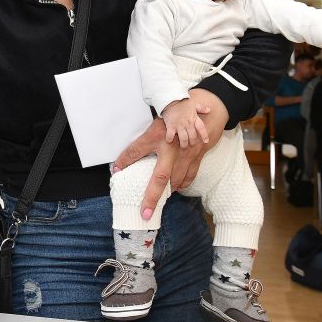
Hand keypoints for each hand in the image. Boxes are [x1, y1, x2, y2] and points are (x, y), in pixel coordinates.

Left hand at [114, 90, 225, 219]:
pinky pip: (189, 176)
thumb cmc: (176, 115)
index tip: (115, 171)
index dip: (124, 160)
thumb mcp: (156, 123)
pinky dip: (182, 185)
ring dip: (167, 194)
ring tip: (157, 204)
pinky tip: (175, 189)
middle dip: (152, 197)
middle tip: (145, 213)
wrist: (206, 108)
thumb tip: (123, 160)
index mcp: (158, 135)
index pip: (136, 150)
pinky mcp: (197, 157)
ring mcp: (187, 154)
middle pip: (160, 177)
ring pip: (176, 181)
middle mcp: (172, 147)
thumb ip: (143, 141)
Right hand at [160, 99, 207, 149]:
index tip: (206, 141)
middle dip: (192, 143)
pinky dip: (170, 139)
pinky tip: (169, 141)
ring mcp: (179, 125)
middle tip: (191, 145)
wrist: (170, 99)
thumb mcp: (194, 104)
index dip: (204, 135)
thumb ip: (202, 108)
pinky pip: (170, 135)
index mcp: (194, 118)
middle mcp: (188, 123)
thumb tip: (209, 110)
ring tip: (183, 146)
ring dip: (183, 144)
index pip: (201, 128)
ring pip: (183, 138)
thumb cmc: (182, 103)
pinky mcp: (170, 125)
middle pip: (192, 137)